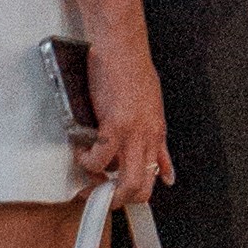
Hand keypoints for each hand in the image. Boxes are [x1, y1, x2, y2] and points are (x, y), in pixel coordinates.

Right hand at [80, 15, 171, 210]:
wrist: (121, 46)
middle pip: (141, 188)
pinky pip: (98, 159)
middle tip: (99, 196)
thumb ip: (156, 141)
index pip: (156, 176)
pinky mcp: (115, 126)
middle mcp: (148, 137)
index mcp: (156, 133)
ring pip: (124, 183)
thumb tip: (166, 170)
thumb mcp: (152, 108)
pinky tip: (81, 149)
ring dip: (100, 187)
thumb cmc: (132, 71)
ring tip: (87, 176)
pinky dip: (86, 161)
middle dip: (118, 201)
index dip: (138, 194)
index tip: (123, 199)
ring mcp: (133, 133)